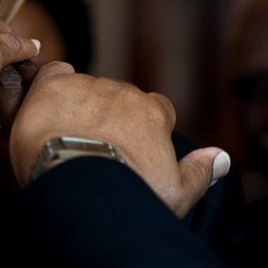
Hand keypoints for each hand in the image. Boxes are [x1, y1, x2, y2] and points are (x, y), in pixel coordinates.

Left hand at [9, 62, 231, 217]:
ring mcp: (88, 86)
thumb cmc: (129, 196)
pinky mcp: (54, 85)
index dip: (142, 126)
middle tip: (90, 147)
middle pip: (117, 98)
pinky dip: (51, 85)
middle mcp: (124, 93)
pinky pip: (55, 72)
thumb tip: (221, 157)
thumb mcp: (175, 194)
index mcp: (154, 114)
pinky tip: (46, 108)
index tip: (128, 146)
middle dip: (106, 117)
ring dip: (77, 106)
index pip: (157, 109)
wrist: (80, 186)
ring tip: (63, 136)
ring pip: (85, 87)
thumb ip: (200, 173)